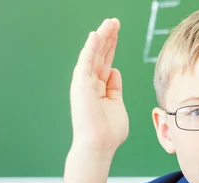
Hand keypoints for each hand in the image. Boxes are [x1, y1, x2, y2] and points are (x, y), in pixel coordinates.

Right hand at [70, 18, 128, 152]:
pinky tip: (97, 35)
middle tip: (114, 21)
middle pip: (100, 55)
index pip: (106, 62)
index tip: (116, 32)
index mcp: (100, 89)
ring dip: (101, 38)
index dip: (111, 47)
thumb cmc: (109, 132)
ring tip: (109, 23)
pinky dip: (90, 48)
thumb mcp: (117, 105)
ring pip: (93, 55)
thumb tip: (114, 71)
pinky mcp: (80, 85)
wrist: (99, 145)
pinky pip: (86, 62)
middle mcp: (90, 84)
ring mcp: (84, 84)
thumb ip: (116, 89)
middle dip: (107, 37)